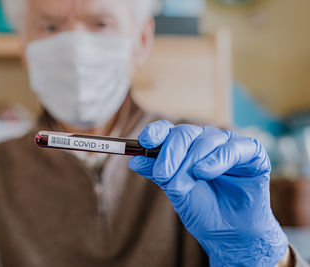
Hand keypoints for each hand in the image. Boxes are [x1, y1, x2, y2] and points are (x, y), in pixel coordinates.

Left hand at [129, 121, 287, 266]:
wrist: (229, 232)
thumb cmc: (202, 208)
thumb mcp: (175, 190)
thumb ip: (158, 172)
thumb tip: (134, 160)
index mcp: (186, 146)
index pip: (168, 130)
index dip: (155, 132)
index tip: (145, 142)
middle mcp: (206, 140)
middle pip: (185, 133)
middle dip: (171, 153)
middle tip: (163, 174)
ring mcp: (228, 144)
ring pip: (206, 139)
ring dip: (192, 161)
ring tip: (187, 182)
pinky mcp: (251, 153)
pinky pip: (232, 148)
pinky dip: (216, 159)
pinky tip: (204, 173)